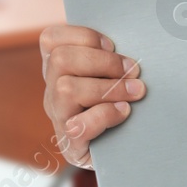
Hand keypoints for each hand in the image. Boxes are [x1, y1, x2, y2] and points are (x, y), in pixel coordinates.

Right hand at [40, 24, 145, 168]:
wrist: (123, 150)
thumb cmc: (121, 103)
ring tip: (135, 92)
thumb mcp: (113, 74)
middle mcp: (52, 91)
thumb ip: (112, 56)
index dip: (83, 36)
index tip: (113, 45)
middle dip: (103, 61)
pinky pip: (79, 125)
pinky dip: (106, 114)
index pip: (50, 39)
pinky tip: (124, 112)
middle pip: (60, 59)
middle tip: (132, 71)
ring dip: (108, 88)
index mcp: (59, 68)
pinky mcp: (70, 144)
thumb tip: (132, 42)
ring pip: (66, 89)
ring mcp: (58, 118)